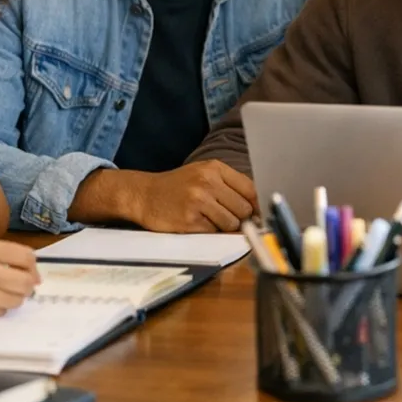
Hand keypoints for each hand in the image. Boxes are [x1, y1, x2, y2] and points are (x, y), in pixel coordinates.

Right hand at [0, 240, 39, 322]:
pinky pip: (2, 312)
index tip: (30, 272)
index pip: (27, 257)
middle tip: (18, 285)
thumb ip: (2, 256)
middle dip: (27, 285)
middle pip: (26, 281)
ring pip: (18, 299)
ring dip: (13, 297)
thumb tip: (33, 272)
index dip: (32, 266)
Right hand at [133, 160, 257, 232]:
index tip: (258, 214)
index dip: (257, 205)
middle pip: (244, 209)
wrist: (144, 194)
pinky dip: (210, 232)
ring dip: (226, 227)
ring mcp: (198, 201)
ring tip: (210, 219)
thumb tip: (258, 207)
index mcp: (215, 168)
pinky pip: (214, 232)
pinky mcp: (189, 220)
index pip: (250, 189)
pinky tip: (198, 223)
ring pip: (231, 223)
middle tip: (228, 218)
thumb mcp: (204, 174)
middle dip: (241, 218)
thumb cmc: (178, 186)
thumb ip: (230, 186)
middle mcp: (207, 182)